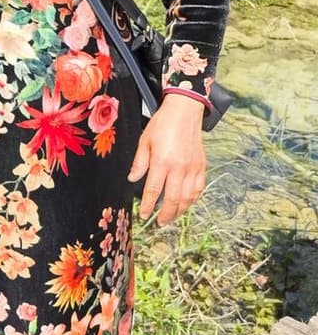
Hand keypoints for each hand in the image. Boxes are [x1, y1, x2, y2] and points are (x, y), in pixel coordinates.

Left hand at [127, 94, 206, 224]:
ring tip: (172, 218)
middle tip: (159, 223)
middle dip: (165, 215)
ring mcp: (192, 168)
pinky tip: (186, 204)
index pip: (153, 190)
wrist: (184, 111)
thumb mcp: (144, 141)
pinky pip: (199, 189)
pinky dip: (193, 200)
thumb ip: (139, 163)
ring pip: (188, 198)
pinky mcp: (201, 166)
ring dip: (180, 211)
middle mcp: (179, 168)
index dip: (148, 205)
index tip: (144, 215)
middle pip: (172, 199)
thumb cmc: (162, 124)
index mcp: (162, 161)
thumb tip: (132, 179)